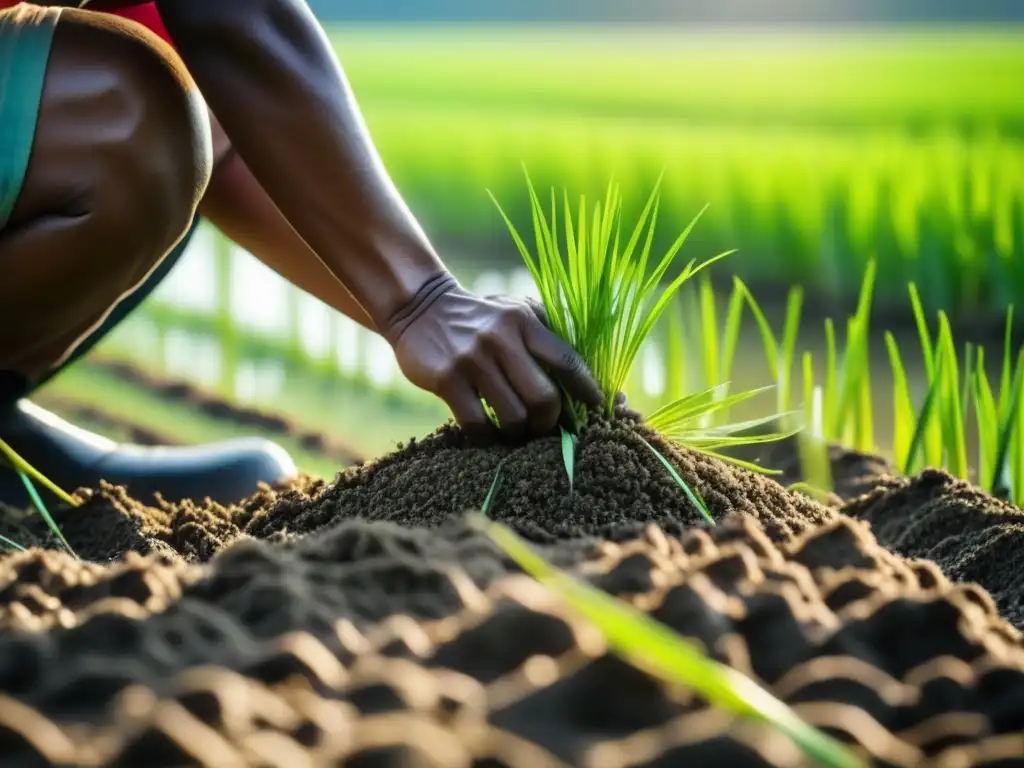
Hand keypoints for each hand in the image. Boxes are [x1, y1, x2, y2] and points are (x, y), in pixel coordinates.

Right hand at [383, 274, 602, 440]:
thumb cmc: (479, 317)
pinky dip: (488, 437)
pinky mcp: (446, 379)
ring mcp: (473, 360)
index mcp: (524, 321)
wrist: (420, 307)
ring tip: (515, 432)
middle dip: (549, 423)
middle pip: (544, 398)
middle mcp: (501, 339)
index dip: (587, 390)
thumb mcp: (515, 310)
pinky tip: (488, 435)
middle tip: (544, 429)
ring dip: (518, 433)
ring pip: (513, 416)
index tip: (596, 407)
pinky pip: (477, 423)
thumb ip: (547, 331)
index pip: (568, 361)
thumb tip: (584, 370)